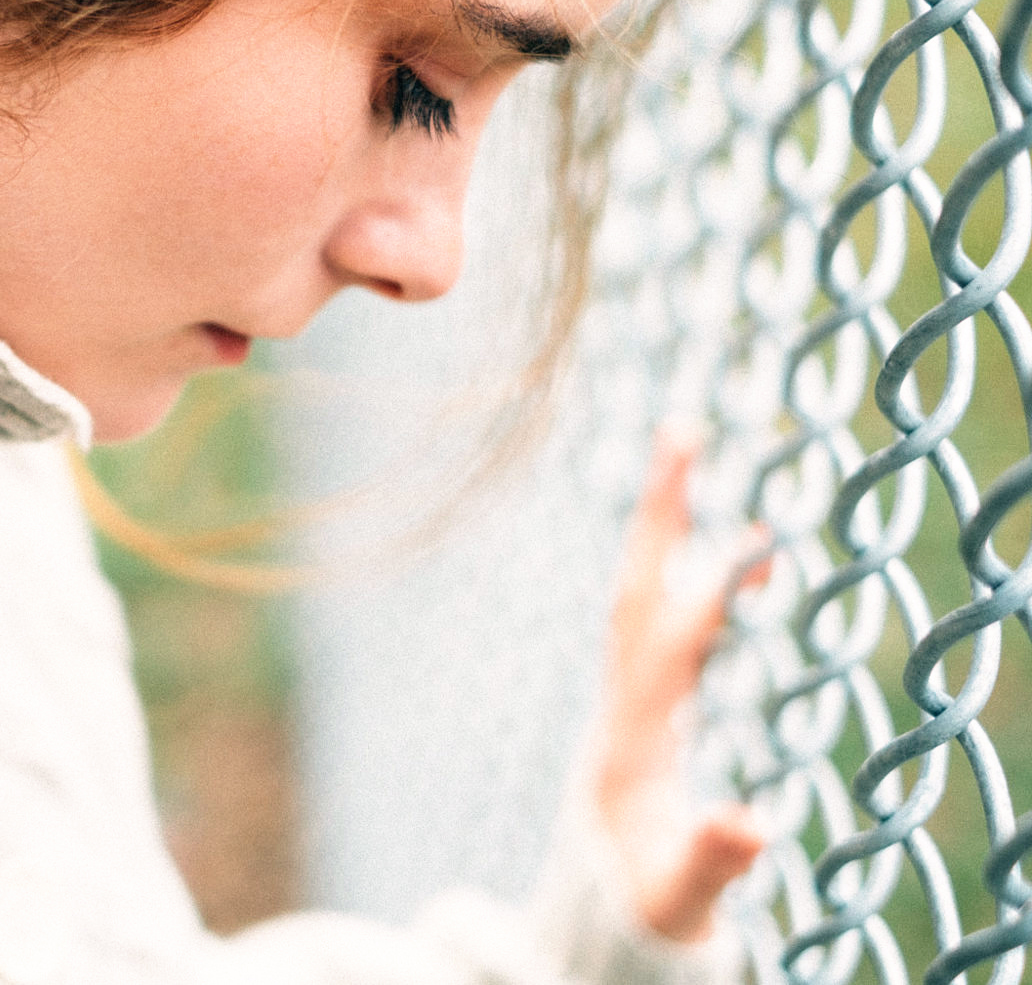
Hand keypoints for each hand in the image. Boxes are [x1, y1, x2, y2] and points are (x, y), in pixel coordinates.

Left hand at [595, 434, 764, 942]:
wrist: (595, 917)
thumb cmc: (647, 906)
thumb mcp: (677, 894)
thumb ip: (710, 860)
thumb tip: (753, 824)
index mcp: (630, 742)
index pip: (663, 655)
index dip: (702, 605)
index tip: (749, 553)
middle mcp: (622, 704)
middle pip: (636, 593)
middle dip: (659, 516)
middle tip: (680, 431)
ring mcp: (630, 698)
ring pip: (643, 595)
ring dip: (668, 526)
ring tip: (691, 449)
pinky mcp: (645, 703)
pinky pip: (664, 619)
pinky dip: (694, 576)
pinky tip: (742, 557)